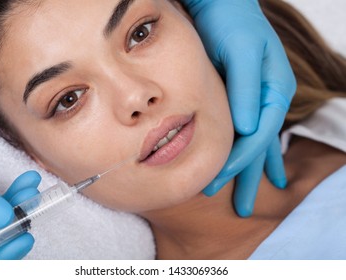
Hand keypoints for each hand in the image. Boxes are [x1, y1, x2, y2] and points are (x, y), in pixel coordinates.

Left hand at [181, 0, 295, 215]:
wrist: (220, 3)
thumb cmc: (229, 22)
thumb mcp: (238, 51)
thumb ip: (245, 89)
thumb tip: (249, 128)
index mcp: (274, 90)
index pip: (257, 136)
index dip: (239, 160)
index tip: (217, 180)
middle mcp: (270, 99)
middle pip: (260, 147)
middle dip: (248, 176)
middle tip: (241, 207)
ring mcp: (259, 100)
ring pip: (256, 144)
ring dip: (252, 171)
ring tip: (250, 199)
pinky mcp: (244, 99)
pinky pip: (250, 133)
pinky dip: (252, 153)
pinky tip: (260, 170)